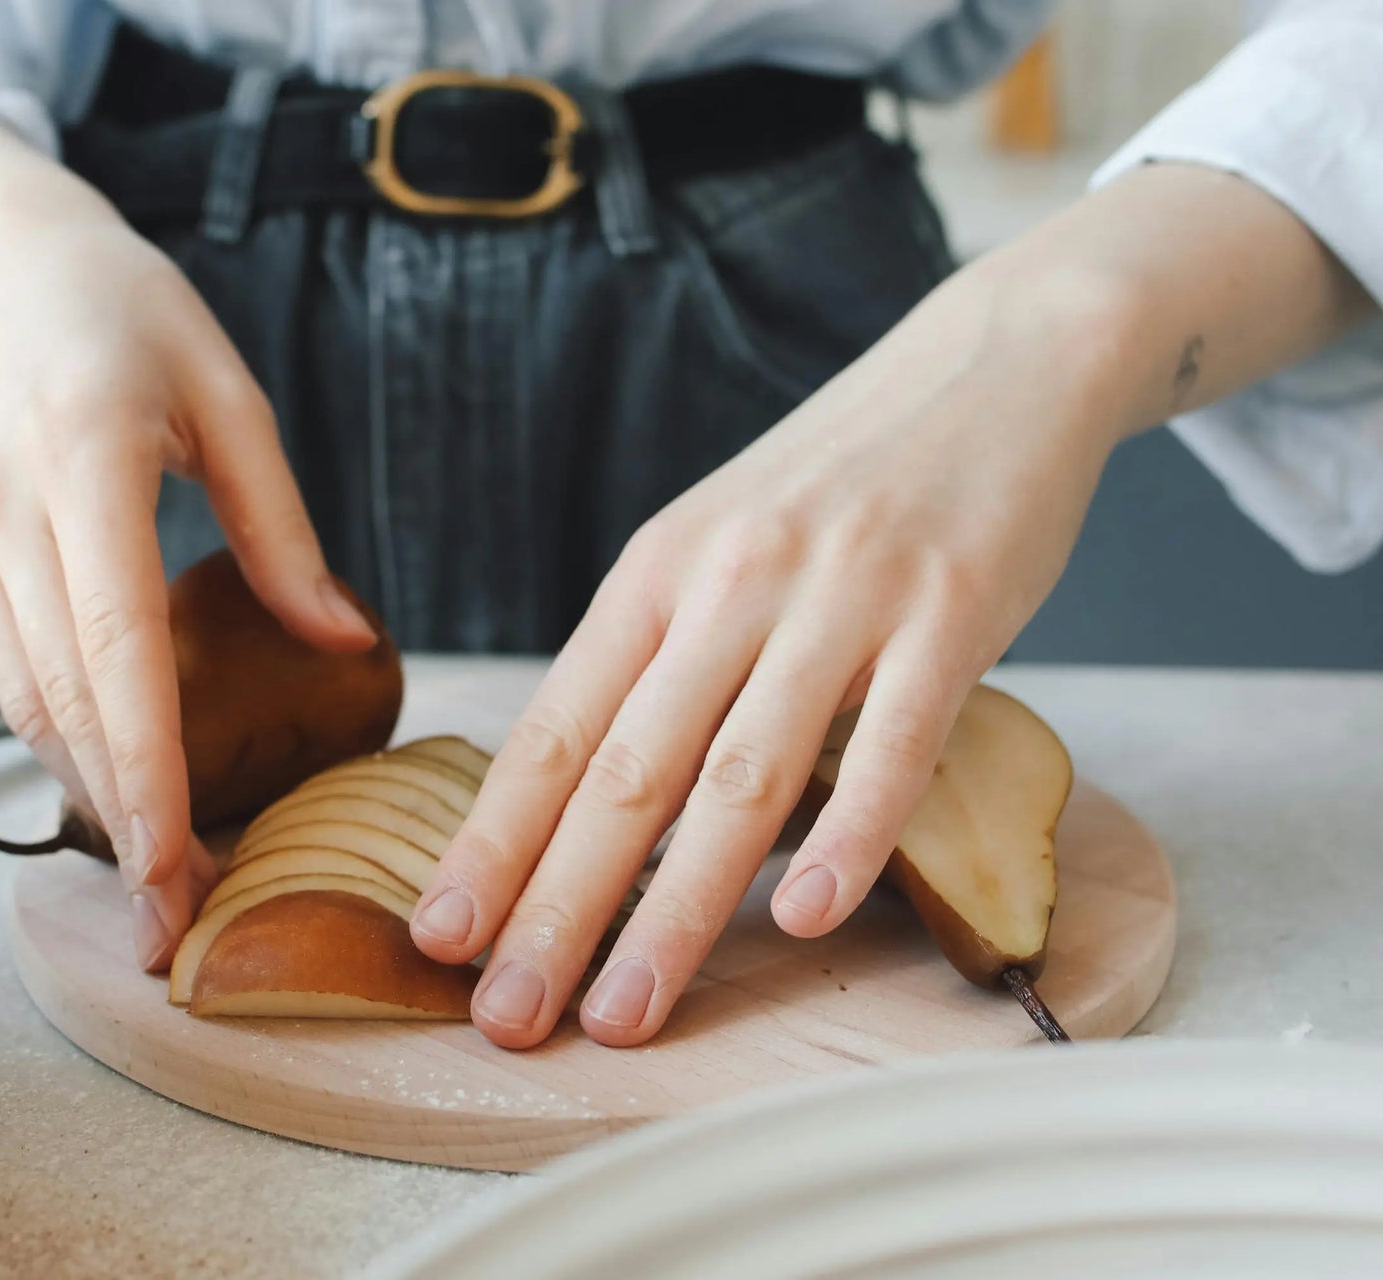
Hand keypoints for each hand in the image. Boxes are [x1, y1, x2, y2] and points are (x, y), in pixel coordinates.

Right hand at [0, 117, 376, 968]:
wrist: (6, 270)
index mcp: (90, 463)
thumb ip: (281, 529)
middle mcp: (7, 513)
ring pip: (16, 698)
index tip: (179, 864)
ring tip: (139, 873)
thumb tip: (345, 642)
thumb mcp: (230, 395)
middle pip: (64, 699)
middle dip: (122, 818)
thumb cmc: (131, 319)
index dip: (148, 765)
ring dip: (75, 792)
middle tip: (175, 918)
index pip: (118, 645)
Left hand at [410, 159, 1376, 1048]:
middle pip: (624, 772)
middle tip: (506, 1016)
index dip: (493, 842)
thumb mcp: (715, 548)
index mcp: (657, 574)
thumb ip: (656, 662)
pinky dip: (847, 835)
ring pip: (739, 775)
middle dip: (556, 906)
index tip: (439, 939)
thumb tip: (584, 798)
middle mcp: (730, 584)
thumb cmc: (836, 484)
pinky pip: (894, 741)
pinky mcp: (951, 610)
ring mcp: (840, 597)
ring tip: (624, 1011)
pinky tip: (802, 918)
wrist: (990, 365)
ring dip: (674, 909)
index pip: (555, 731)